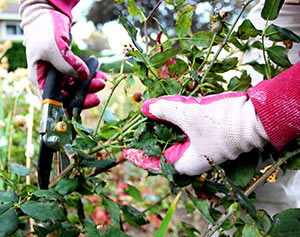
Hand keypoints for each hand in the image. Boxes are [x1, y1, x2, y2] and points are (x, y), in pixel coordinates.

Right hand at [20, 1, 105, 107]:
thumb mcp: (52, 48)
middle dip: (84, 96)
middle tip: (98, 93)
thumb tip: (83, 78)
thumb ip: (66, 64)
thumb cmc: (44, 31)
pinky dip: (91, 77)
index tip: (83, 104)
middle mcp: (50, 81)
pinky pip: (82, 77)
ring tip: (102, 81)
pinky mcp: (69, 69)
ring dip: (90, 86)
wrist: (48, 17)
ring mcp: (60, 75)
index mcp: (40, 80)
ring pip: (77, 88)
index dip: (68, 106)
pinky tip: (100, 75)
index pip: (54, 101)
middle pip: (68, 96)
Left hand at [123, 92, 269, 175]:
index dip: (138, 156)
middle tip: (135, 125)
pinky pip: (183, 127)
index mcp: (185, 163)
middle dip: (148, 135)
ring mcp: (198, 145)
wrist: (254, 118)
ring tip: (149, 112)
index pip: (154, 164)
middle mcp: (190, 157)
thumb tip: (145, 107)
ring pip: (172, 136)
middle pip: (161, 148)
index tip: (125, 150)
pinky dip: (174, 117)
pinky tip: (166, 106)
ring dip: (161, 123)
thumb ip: (164, 110)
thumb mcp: (188, 115)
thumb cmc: (222, 124)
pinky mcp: (204, 134)